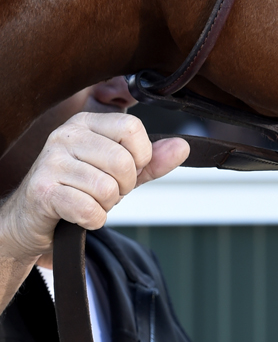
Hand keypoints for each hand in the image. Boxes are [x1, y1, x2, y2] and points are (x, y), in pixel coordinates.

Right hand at [0, 111, 188, 265]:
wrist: (31, 218)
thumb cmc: (79, 188)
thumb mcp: (120, 171)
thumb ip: (152, 160)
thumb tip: (183, 147)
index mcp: (87, 122)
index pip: (132, 128)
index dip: (141, 155)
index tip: (130, 169)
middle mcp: (66, 135)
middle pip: (122, 160)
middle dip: (124, 185)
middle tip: (108, 191)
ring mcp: (51, 162)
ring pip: (107, 187)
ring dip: (106, 204)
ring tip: (90, 201)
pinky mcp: (42, 191)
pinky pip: (89, 208)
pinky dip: (93, 219)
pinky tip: (81, 215)